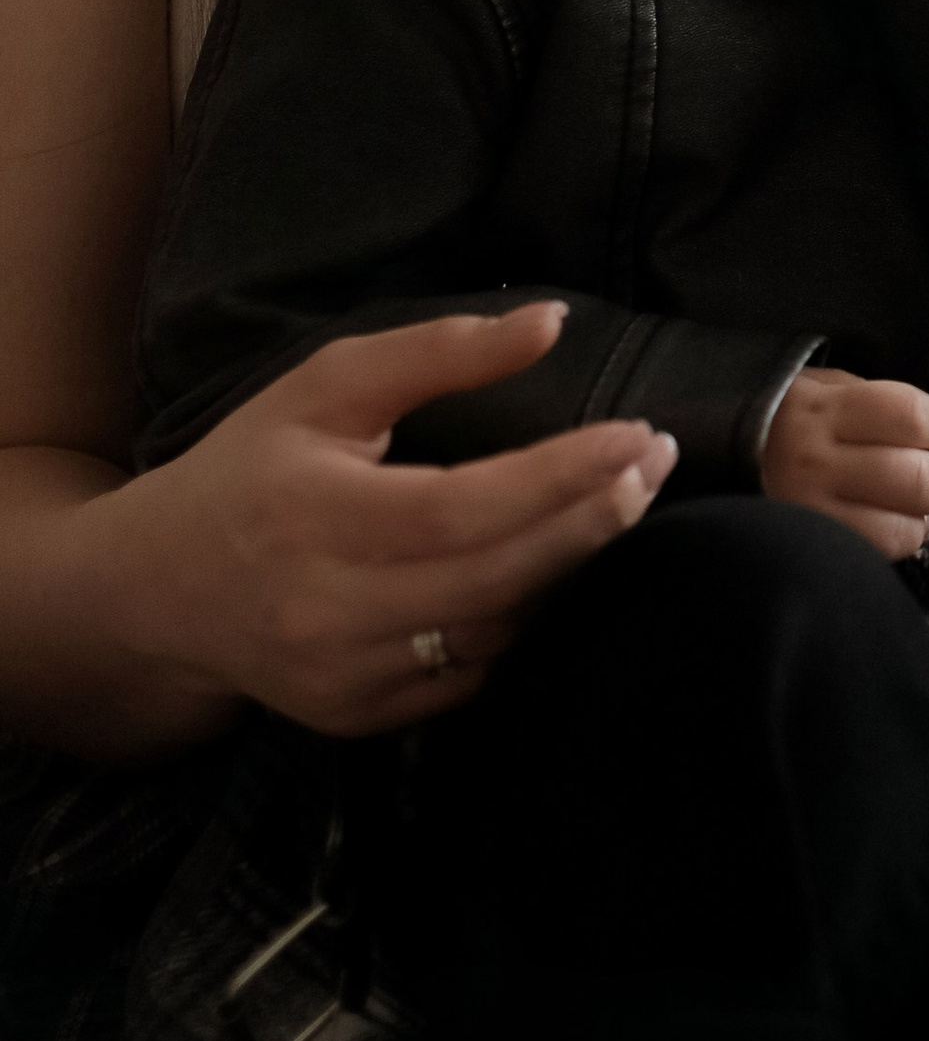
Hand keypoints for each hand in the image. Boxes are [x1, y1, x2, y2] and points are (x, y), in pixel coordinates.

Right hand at [106, 306, 676, 737]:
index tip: (638, 436)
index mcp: (312, 515)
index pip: (461, 508)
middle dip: (593, 521)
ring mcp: (340, 677)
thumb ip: (438, 351)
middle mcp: (323, 609)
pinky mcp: (356, 718)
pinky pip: (470, 672)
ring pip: (493, 630)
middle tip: (656, 465)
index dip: (560, 478)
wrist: (160, 590)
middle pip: (494, 578)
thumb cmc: (253, 467)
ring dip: (566, 568)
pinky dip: (517, 618)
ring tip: (613, 504)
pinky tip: (544, 567)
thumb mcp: (326, 386)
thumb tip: (551, 323)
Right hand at [760, 368, 928, 555]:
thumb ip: (871, 399)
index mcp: (824, 408)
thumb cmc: (782, 417)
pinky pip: (875, 556)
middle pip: (919, 479)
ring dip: (912, 519)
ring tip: (895, 506)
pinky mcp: (805, 549)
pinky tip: (874, 526)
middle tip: (913, 475)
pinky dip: (888, 543)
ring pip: (904, 530)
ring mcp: (808, 512)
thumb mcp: (820, 387)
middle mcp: (815, 461)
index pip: (913, 416)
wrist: (709, 456)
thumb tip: (923, 428)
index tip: (924, 430)